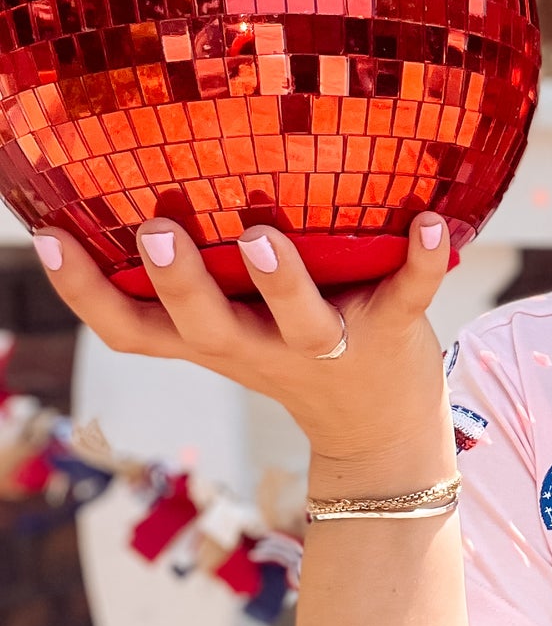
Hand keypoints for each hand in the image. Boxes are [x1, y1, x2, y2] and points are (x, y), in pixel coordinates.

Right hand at [32, 215, 454, 468]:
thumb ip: (191, 283)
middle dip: (179, 284)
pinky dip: (422, 260)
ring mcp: (330, 344)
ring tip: (261, 237)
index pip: (131, 330)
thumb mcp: (231, 328)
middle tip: (154, 235)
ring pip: (300, 320)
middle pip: (207, 327)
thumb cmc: (293, 355)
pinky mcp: (395, 332)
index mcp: (214, 341)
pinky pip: (409, 294)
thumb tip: (129, 191)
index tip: (47, 238)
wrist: (382, 434)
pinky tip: (430, 222)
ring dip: (280, 280)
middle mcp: (262, 348)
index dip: (83, 293)